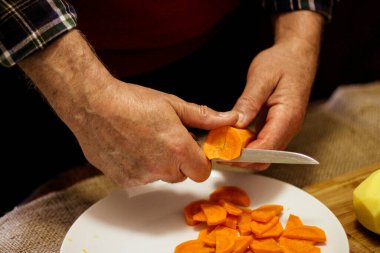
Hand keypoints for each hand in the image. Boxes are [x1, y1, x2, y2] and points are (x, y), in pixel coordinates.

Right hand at [19, 30, 238, 185]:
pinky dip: (140, 166)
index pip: (203, 172)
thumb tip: (229, 119)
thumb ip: (204, 117)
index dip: (200, 160)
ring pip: (160, 176)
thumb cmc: (131, 102)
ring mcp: (141, 176)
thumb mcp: (173, 105)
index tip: (192, 147)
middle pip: (182, 175)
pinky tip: (131, 146)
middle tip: (166, 138)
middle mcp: (161, 168)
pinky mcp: (123, 179)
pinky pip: (141, 178)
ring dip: (159, 163)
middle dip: (179, 160)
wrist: (93, 105)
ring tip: (145, 139)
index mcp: (178, 149)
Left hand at [231, 11, 322, 169]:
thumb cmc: (282, 62)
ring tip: (221, 146)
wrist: (297, 55)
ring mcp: (284, 128)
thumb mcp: (261, 78)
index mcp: (287, 116)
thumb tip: (236, 124)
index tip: (223, 154)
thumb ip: (249, 102)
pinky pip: (262, 142)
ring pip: (264, 153)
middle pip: (265, 156)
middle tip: (218, 152)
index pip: (266, 147)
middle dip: (242, 159)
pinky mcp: (277, 125)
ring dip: (243, 153)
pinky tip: (231, 137)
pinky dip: (247, 144)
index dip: (244, 155)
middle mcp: (289, 127)